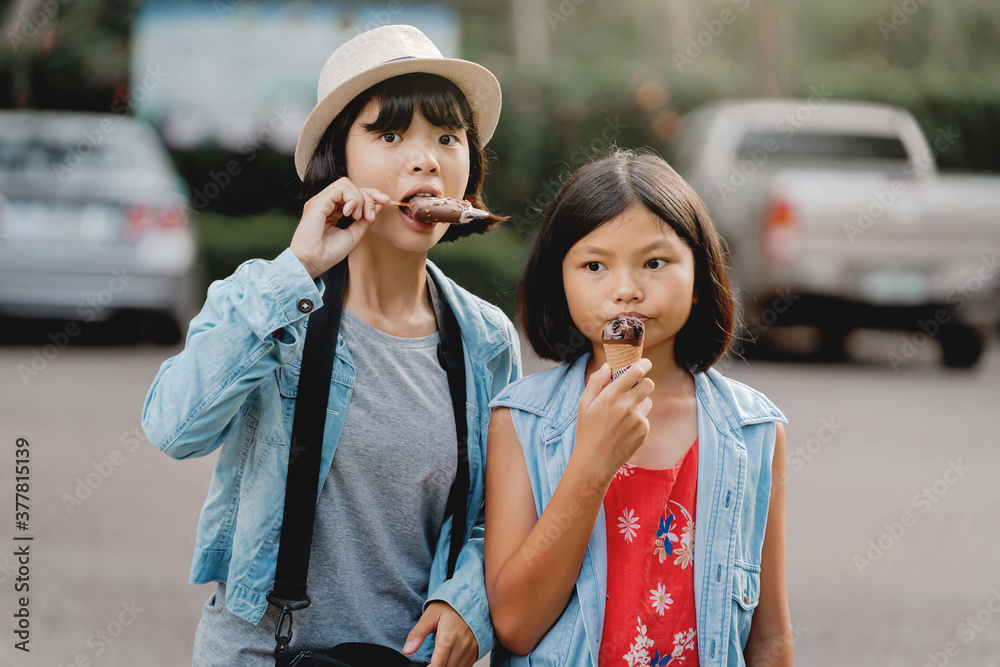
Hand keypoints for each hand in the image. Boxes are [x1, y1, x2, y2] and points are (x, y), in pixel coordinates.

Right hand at [289, 176, 389, 278]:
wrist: (313, 262)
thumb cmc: (329, 253)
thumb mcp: (353, 235)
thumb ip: (364, 220)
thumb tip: (379, 205)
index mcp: (332, 209)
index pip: (353, 193)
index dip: (371, 194)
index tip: (386, 201)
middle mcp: (325, 202)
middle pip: (352, 186)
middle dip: (368, 197)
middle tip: (370, 216)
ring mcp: (320, 200)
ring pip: (347, 184)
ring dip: (360, 199)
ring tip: (359, 217)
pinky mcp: (318, 202)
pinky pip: (341, 189)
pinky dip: (352, 199)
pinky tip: (351, 214)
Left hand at [402, 601, 478, 666]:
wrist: (471, 599)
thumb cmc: (449, 607)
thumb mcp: (430, 615)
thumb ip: (418, 633)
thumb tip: (407, 650)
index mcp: (448, 637)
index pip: (438, 665)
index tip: (425, 665)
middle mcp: (462, 645)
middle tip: (430, 661)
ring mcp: (470, 649)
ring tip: (438, 659)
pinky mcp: (475, 652)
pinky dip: (455, 666)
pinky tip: (449, 659)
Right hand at [574, 359, 653, 478]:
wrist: (595, 461)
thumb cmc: (587, 431)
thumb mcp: (584, 404)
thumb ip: (595, 382)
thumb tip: (607, 367)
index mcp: (611, 395)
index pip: (636, 372)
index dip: (643, 364)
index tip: (645, 363)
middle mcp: (627, 405)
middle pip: (649, 384)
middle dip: (643, 384)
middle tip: (633, 390)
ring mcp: (638, 419)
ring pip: (648, 402)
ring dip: (639, 403)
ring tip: (623, 415)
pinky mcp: (644, 431)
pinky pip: (646, 418)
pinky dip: (638, 420)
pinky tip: (624, 429)